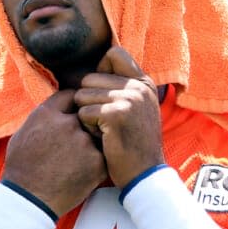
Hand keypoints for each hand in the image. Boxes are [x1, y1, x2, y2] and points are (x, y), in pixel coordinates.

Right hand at [3, 90, 106, 216]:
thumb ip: (42, 117)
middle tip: (77, 138)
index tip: (76, 111)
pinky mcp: (98, 162)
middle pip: (87, 113)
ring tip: (76, 158)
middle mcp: (67, 124)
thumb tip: (55, 107)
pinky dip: (97, 161)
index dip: (75, 104)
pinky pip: (103, 154)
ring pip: (97, 133)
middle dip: (85, 122)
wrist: (29, 200)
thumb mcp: (23, 133)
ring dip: (92, 141)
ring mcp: (84, 142)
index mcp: (47, 114)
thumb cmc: (21, 169)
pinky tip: (82, 170)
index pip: (71, 96)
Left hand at [74, 46, 164, 187]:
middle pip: (90, 78)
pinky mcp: (116, 115)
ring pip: (82, 95)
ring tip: (103, 131)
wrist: (145, 174)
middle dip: (88, 101)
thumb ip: (123, 87)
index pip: (113, 53)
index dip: (99, 71)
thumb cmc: (134, 144)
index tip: (102, 95)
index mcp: (144, 82)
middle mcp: (139, 87)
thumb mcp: (137, 109)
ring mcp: (129, 99)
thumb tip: (97, 66)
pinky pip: (83, 113)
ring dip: (86, 116)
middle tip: (103, 122)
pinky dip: (87, 128)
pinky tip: (102, 139)